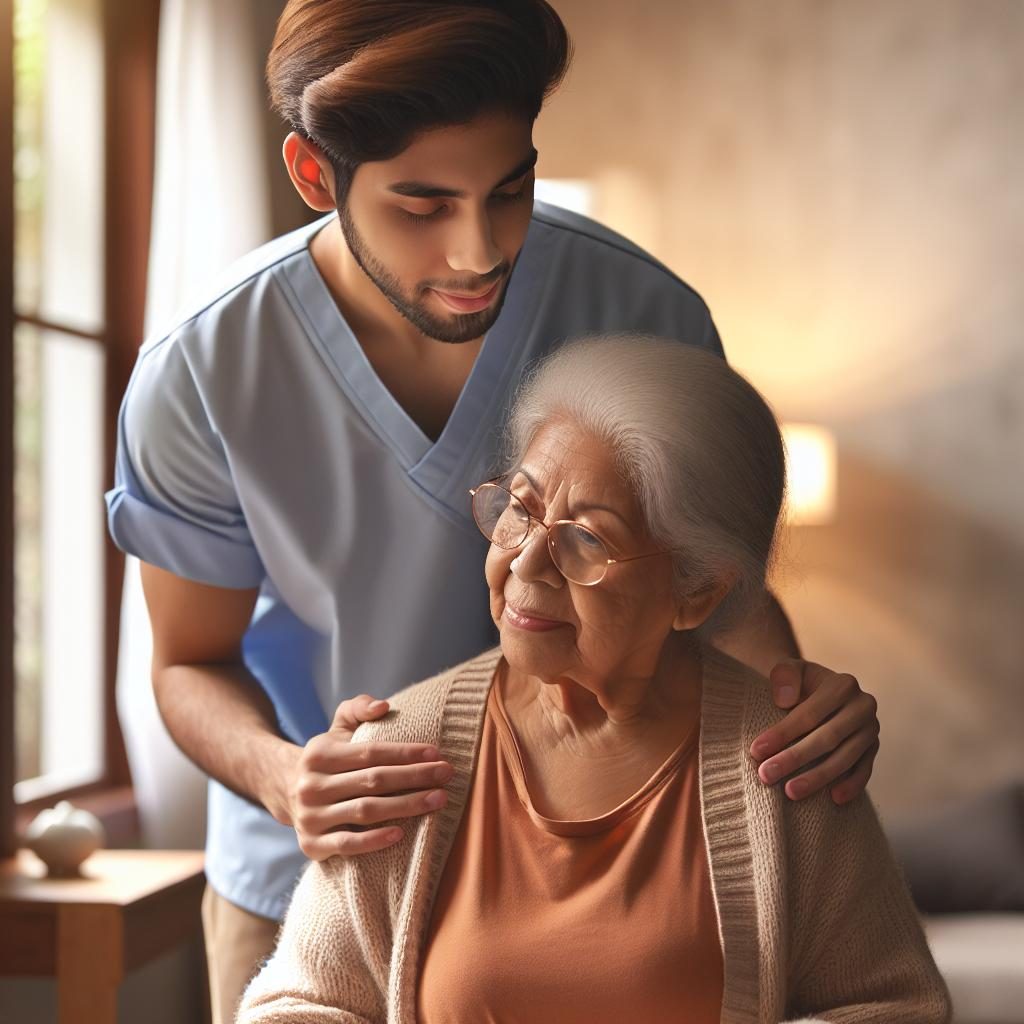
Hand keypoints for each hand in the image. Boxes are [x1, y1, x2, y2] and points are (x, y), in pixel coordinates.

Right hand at [282, 694, 453, 859]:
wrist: (286, 791)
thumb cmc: (328, 757)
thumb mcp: (337, 727)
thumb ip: (357, 708)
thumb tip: (383, 707)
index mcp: (319, 754)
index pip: (370, 752)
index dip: (405, 752)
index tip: (437, 753)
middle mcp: (311, 786)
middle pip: (373, 781)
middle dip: (415, 776)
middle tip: (446, 774)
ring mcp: (310, 817)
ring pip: (365, 811)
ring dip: (406, 806)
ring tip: (438, 799)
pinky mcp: (312, 845)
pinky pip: (348, 844)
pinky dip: (374, 841)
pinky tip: (401, 833)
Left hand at [749, 660, 879, 804]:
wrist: (816, 690)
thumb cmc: (796, 683)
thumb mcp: (787, 670)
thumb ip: (784, 675)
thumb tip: (785, 701)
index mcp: (843, 685)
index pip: (809, 714)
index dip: (783, 733)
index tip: (756, 751)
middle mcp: (862, 706)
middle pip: (827, 738)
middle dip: (794, 758)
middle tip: (766, 775)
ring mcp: (871, 729)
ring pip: (845, 758)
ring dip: (817, 778)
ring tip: (790, 792)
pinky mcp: (873, 750)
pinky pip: (864, 771)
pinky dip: (851, 786)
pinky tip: (834, 800)